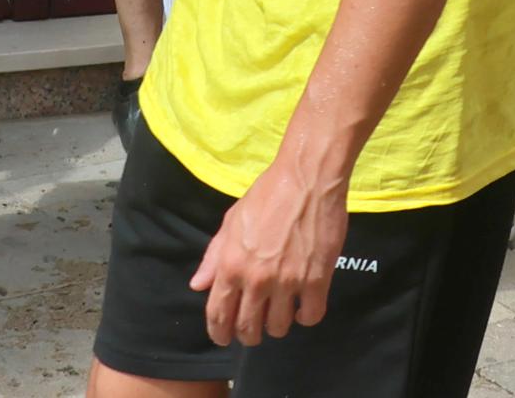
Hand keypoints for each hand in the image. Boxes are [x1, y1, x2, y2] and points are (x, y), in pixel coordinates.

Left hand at [194, 152, 349, 343]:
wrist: (307, 177)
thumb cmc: (267, 195)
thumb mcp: (231, 221)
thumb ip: (213, 256)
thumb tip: (197, 285)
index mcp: (231, 265)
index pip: (218, 315)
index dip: (219, 333)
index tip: (224, 338)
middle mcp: (256, 279)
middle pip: (248, 328)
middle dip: (249, 335)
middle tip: (254, 331)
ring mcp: (288, 281)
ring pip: (279, 327)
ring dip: (278, 325)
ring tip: (281, 313)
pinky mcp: (317, 279)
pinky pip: (311, 315)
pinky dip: (306, 317)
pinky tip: (303, 308)